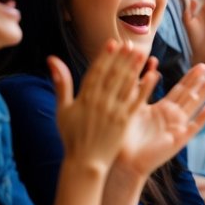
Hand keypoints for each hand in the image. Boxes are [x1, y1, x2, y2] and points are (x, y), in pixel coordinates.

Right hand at [54, 41, 146, 172]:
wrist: (85, 161)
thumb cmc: (71, 135)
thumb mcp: (62, 109)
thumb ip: (61, 83)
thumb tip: (51, 59)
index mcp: (84, 98)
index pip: (96, 72)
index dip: (105, 57)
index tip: (113, 43)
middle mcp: (100, 102)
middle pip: (113, 75)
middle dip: (122, 58)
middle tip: (132, 43)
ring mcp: (114, 111)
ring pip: (126, 85)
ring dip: (135, 68)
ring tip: (142, 54)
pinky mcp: (125, 121)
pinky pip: (138, 101)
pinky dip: (146, 88)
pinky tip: (154, 75)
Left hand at [116, 63, 204, 179]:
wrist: (124, 162)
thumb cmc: (124, 137)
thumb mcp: (131, 107)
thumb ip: (139, 88)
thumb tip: (146, 70)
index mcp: (163, 109)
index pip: (180, 89)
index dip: (190, 77)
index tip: (201, 65)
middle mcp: (173, 117)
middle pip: (191, 94)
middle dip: (201, 81)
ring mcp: (178, 127)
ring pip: (195, 105)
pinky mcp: (179, 140)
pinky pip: (193, 127)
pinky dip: (202, 118)